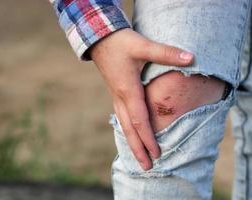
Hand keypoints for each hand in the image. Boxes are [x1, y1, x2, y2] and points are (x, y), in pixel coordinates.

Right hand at [89, 28, 193, 169]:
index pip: (140, 120)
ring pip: (124, 125)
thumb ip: (167, 53)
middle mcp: (121, 98)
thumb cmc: (120, 43)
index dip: (149, 138)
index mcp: (128, 90)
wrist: (99, 39)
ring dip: (132, 142)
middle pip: (130, 129)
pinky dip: (127, 130)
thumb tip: (192, 58)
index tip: (157, 153)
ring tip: (138, 157)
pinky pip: (121, 117)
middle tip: (147, 167)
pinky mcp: (116, 93)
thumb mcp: (143, 45)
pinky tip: (130, 134)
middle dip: (138, 149)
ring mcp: (116, 97)